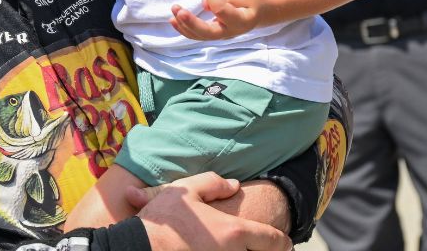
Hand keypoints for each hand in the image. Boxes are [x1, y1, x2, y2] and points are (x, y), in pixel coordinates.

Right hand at [127, 172, 291, 250]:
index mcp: (234, 231)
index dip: (282, 242)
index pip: (272, 240)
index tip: (286, 244)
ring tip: (242, 250)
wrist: (140, 248)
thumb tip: (234, 185)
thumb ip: (214, 183)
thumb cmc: (164, 220)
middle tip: (268, 248)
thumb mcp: (186, 191)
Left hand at [170, 0, 264, 40]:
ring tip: (174, 9)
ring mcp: (221, 36)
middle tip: (180, 12)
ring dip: (184, 24)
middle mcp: (230, 32)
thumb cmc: (252, 1)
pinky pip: (197, 35)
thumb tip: (203, 4)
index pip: (222, 11)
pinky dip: (183, 28)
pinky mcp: (213, 34)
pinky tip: (173, 19)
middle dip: (192, 23)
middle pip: (209, 33)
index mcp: (241, 21)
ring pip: (200, 36)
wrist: (259, 13)